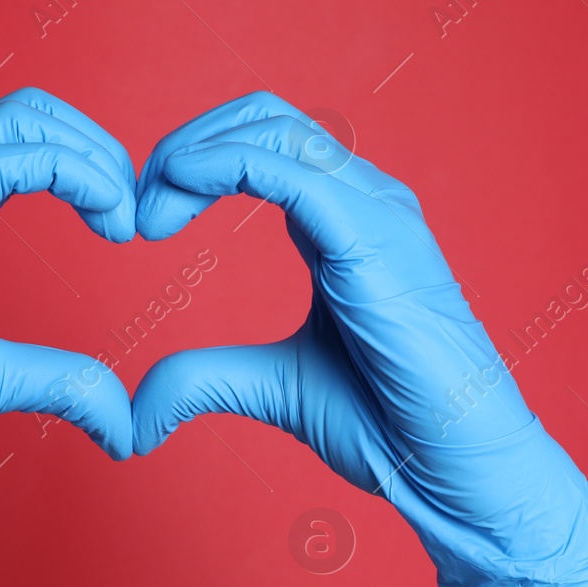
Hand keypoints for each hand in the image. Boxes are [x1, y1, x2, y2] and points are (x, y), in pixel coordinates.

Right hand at [0, 88, 135, 586]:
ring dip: (91, 157)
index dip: (91, 165)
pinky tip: (102, 220)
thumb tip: (124, 420)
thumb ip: (57, 383)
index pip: (26, 140)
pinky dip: (66, 172)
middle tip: (135, 214)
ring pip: (17, 121)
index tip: (128, 226)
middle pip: (29, 111)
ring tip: (122, 216)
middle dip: (100, 148)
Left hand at [131, 92, 587, 586]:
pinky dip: (219, 164)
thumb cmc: (387, 425)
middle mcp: (366, 202)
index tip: (143, 220)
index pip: (264, 144)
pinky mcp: (375, 238)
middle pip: (265, 117)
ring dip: (193, 152)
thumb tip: (135, 414)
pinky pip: (288, 169)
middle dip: (186, 145)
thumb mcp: (272, 387)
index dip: (193, 162)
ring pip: (275, 127)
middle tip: (136, 207)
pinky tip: (175, 191)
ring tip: (149, 211)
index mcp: (345, 223)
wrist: (452, 468)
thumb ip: (204, 379)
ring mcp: (377, 212)